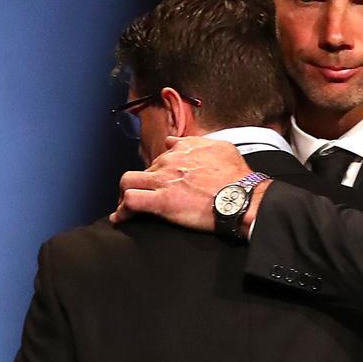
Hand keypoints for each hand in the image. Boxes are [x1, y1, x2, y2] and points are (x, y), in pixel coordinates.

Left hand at [111, 136, 255, 227]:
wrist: (242, 197)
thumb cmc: (237, 176)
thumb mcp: (222, 148)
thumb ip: (199, 143)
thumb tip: (178, 142)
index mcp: (183, 150)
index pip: (160, 156)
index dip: (158, 171)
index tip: (159, 182)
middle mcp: (169, 162)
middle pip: (143, 170)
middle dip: (142, 184)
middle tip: (144, 198)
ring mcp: (163, 181)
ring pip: (128, 181)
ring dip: (124, 193)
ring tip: (126, 207)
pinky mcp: (162, 201)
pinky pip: (131, 202)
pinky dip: (123, 211)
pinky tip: (120, 219)